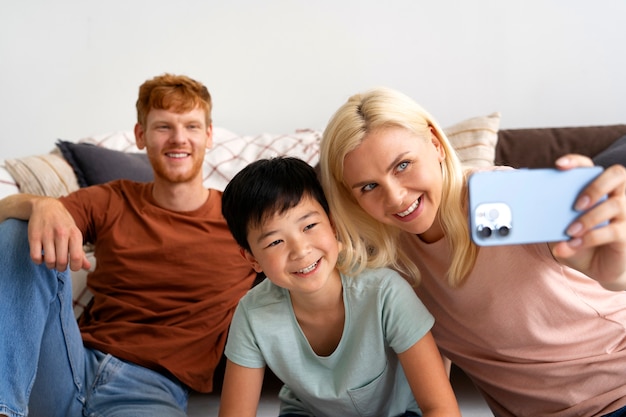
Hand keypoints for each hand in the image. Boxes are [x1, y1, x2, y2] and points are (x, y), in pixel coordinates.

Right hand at [28, 197, 90, 271]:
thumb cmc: (63, 224)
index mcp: (75, 234)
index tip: (72, 266)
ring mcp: (47, 235)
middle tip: (60, 264)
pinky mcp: (34, 236)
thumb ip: (80, 252)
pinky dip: (38, 261)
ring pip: (49, 261)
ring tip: (52, 260)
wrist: (46, 206)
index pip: (77, 258)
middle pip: (62, 262)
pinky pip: (35, 257)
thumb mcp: (74, 234)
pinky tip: (42, 256)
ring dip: (50, 265)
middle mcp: (62, 234)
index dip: (75, 267)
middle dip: (61, 267)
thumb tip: (88, 267)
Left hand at [551, 154, 625, 289]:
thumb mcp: (562, 227)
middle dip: (595, 186)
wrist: (596, 267)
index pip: (589, 166)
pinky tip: (574, 244)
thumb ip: (553, 216)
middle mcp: (617, 194)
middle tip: (576, 204)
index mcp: (597, 187)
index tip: (559, 165)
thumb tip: (531, 207)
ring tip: (570, 231)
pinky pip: (613, 231)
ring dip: (588, 218)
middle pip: (616, 175)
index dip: (576, 162)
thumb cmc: (579, 240)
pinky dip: (590, 238)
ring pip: (615, 205)